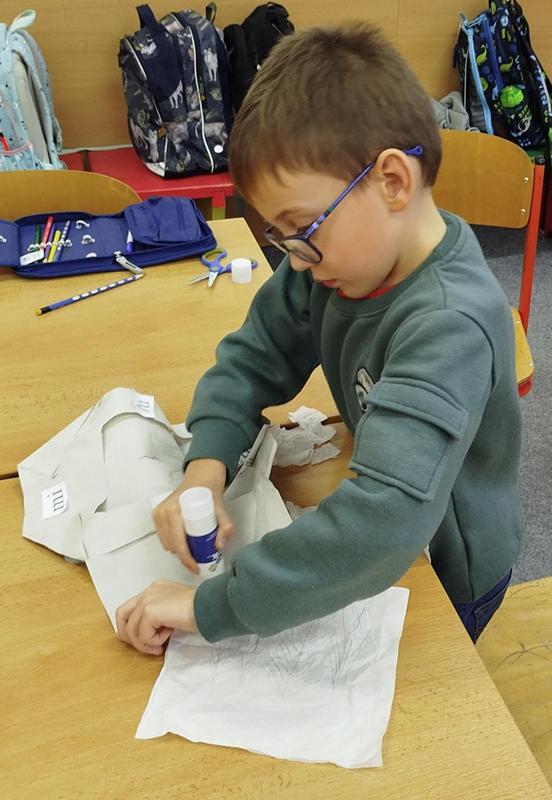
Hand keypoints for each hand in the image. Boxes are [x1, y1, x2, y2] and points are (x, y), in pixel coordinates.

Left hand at [116, 580, 197, 655]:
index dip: (133, 628)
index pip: (131, 608)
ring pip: (131, 629)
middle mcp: (149, 591)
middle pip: (122, 615)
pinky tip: (168, 636)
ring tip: (159, 646)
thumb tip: (147, 635)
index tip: (146, 641)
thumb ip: (160, 616)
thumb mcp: (175, 610)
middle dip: (129, 636)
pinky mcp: (150, 611)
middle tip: (145, 647)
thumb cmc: (200, 610)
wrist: (209, 606)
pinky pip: (143, 635)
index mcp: (155, 589)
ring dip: (144, 643)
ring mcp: (147, 599)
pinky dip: (153, 641)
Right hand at [153, 458, 233, 572]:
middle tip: (199, 559)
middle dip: (184, 556)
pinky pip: (163, 537)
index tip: (196, 567)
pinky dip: (173, 544)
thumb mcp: (221, 509)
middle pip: (171, 545)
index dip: (187, 559)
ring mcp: (158, 514)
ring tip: (193, 551)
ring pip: (166, 543)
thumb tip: (218, 546)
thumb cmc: (207, 493)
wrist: (200, 479)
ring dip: (178, 551)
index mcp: (174, 510)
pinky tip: (184, 545)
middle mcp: (163, 512)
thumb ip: (226, 526)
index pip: (178, 543)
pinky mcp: (157, 515)